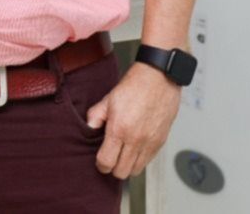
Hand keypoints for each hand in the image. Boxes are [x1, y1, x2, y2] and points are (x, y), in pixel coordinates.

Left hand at [84, 63, 182, 179]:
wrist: (159, 78)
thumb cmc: (135, 86)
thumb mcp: (108, 99)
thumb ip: (95, 116)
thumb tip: (89, 129)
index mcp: (119, 129)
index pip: (106, 162)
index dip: (100, 164)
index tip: (100, 160)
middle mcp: (135, 139)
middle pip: (121, 172)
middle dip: (113, 167)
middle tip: (111, 157)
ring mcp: (150, 142)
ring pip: (136, 170)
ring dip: (127, 165)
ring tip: (123, 153)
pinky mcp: (161, 142)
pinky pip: (148, 161)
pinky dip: (140, 159)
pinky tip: (135, 147)